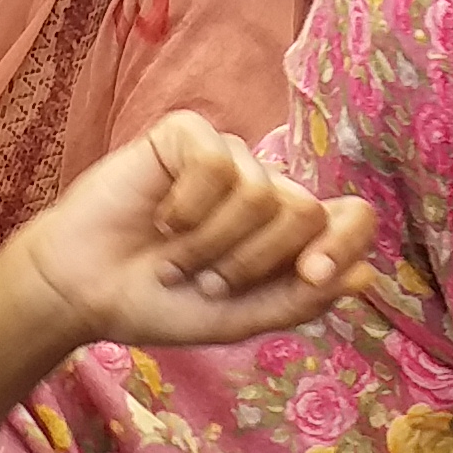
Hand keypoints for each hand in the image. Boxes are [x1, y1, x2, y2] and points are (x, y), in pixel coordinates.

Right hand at [2, 110, 379, 353]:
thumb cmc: (161, 303)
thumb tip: (365, 276)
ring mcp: (229, 158)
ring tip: (174, 258)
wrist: (86, 291)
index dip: (343, 242)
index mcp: (288, 234)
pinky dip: (186, 206)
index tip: (309, 276)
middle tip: (206, 281)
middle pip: (304, 210)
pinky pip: (215, 162)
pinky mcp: (187, 135)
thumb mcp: (239, 317)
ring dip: (210, 243)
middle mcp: (266, 189)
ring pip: (260, 192)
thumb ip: (301, 299)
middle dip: (252, 261)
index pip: (352, 217)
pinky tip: (160, 217)